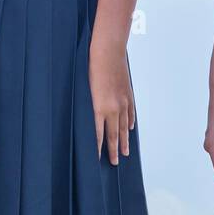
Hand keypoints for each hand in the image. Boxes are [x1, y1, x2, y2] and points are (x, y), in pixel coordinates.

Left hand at [88, 36, 134, 165]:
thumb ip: (87, 104)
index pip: (98, 134)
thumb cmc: (91, 66)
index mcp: (99, 107)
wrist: (109, 51)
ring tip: (124, 152)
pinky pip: (130, 113)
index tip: (97, 159)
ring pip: (123, 126)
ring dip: (123, 140)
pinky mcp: (128, 94)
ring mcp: (123, 102)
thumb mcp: (84, 87)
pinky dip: (129, 122)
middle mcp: (113, 108)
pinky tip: (128, 129)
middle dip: (113, 150)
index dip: (98, 148)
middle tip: (114, 163)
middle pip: (113, 134)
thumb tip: (87, 118)